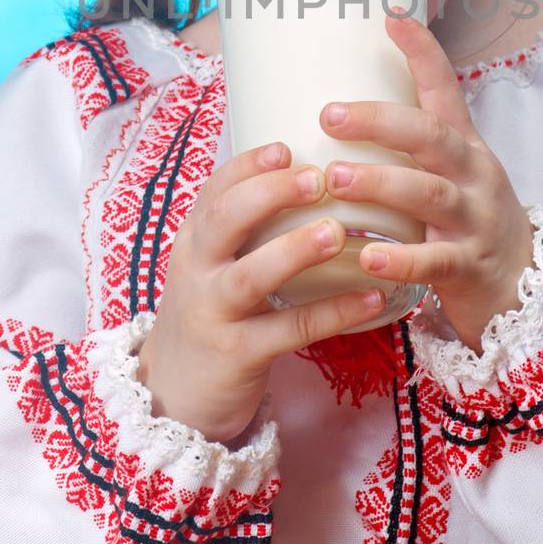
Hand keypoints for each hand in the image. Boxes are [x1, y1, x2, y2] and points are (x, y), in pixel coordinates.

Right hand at [136, 141, 381, 443]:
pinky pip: (288, 330)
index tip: (287, 147)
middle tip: (317, 177)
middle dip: (269, 193)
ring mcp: (214, 313)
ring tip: (337, 232)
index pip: (215, 190)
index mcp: (194, 241)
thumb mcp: (211, 266)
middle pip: (224, 220)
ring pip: (251, 275)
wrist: (171, 396)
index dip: (248, 165)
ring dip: (295, 250)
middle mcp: (197, 271)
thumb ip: (246, 229)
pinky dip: (332, 313)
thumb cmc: (209, 315)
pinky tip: (371, 298)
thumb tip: (313, 176)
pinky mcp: (237, 354)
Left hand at [318, 8, 534, 352]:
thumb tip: (337, 113)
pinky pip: (434, 261)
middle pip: (431, 136)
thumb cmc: (468, 225)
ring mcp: (475, 220)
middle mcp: (473, 175)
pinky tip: (366, 257)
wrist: (525, 291)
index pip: (446, 89)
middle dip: (380, 121)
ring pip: (429, 193)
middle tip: (329, 114)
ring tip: (334, 178)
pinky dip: (400, 259)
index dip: (423, 52)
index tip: (392, 16)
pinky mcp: (471, 267)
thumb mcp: (450, 176)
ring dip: (379, 183)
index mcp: (464, 147)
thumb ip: (408, 150)